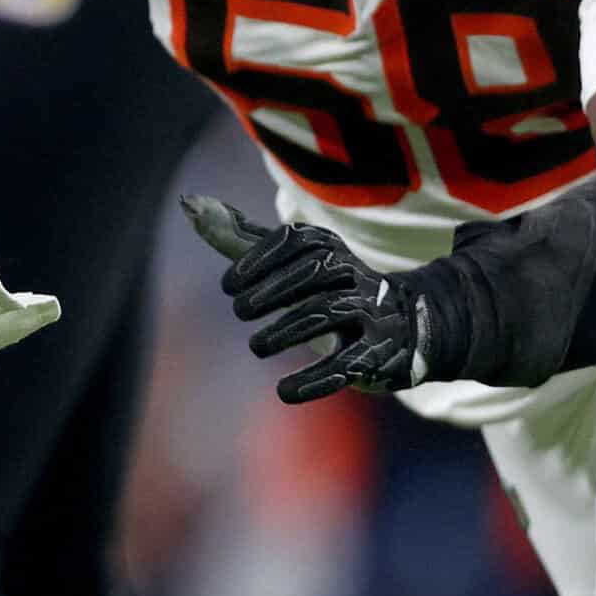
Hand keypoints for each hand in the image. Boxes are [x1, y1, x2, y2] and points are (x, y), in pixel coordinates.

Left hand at [181, 194, 431, 403]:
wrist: (406, 324)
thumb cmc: (327, 288)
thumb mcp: (288, 261)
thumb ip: (240, 239)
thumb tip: (189, 204)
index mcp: (327, 246)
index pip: (292, 242)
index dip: (258, 260)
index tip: (228, 286)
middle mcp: (352, 272)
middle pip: (311, 274)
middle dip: (270, 292)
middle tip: (238, 312)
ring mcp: (370, 312)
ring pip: (327, 314)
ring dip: (286, 330)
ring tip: (255, 347)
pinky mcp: (380, 352)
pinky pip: (348, 364)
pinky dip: (314, 379)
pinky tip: (284, 391)